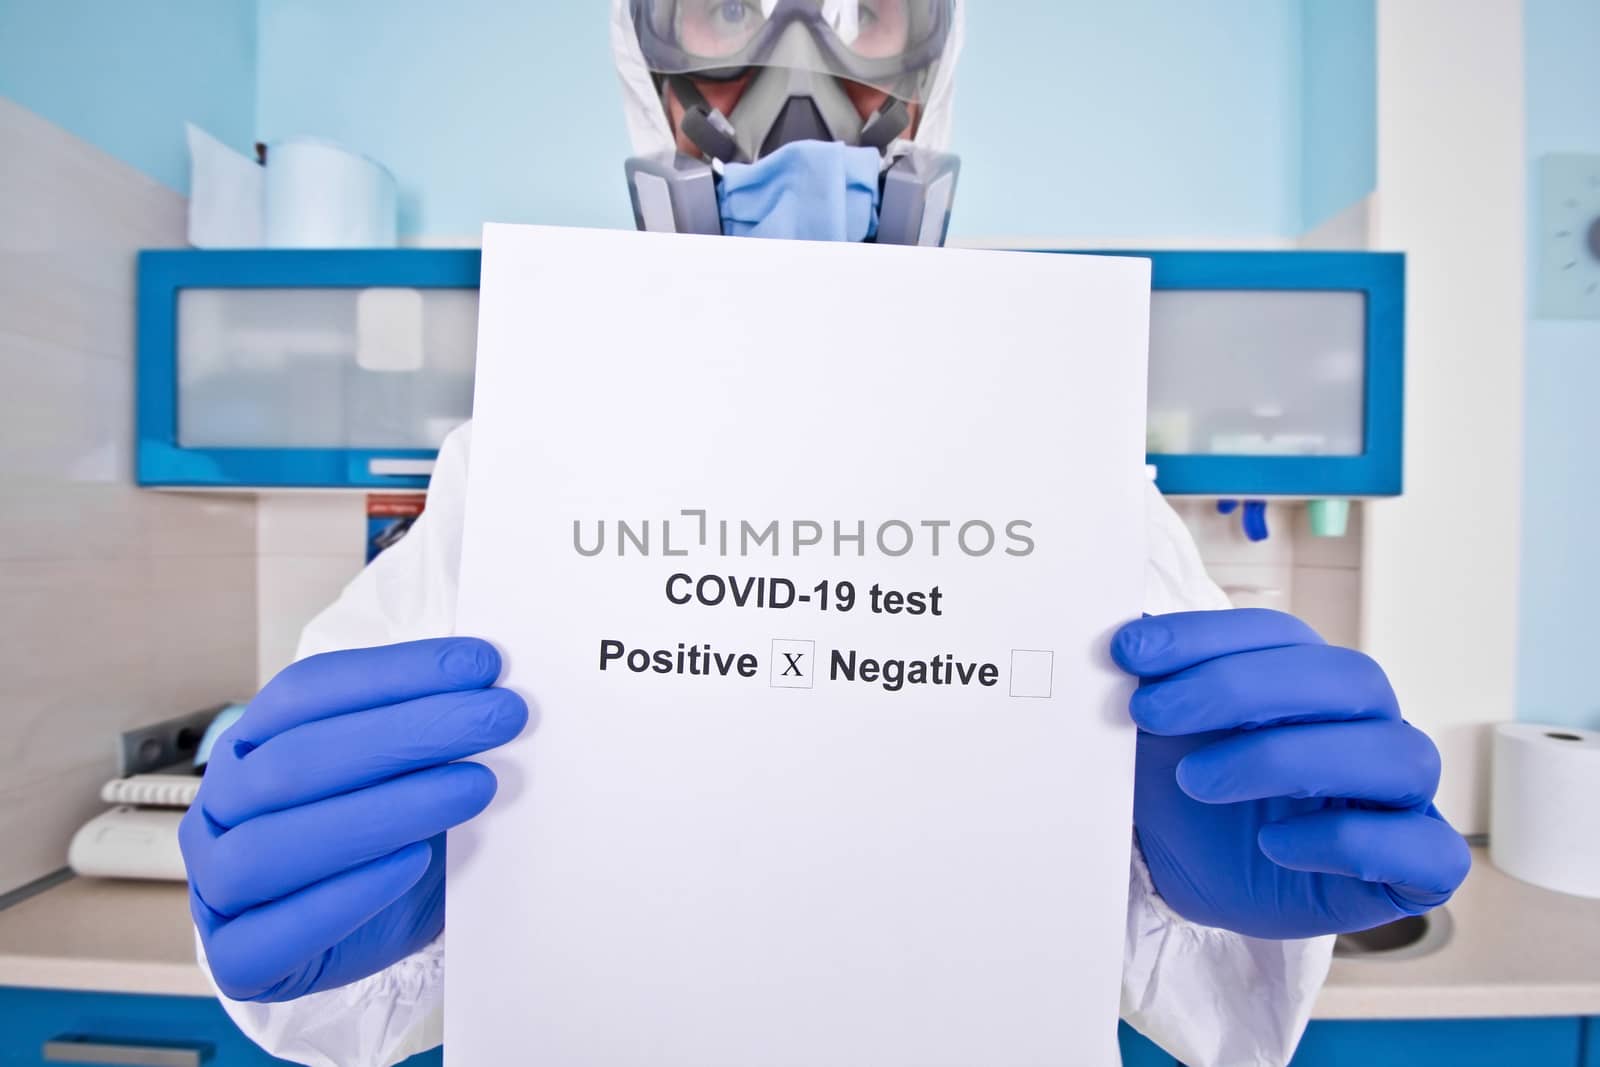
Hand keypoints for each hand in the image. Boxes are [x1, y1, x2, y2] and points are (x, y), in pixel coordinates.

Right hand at [179, 638, 526, 1001]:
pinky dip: (345, 897)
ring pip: (272, 847)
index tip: (483, 664)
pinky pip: (273, 932)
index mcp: (251, 744)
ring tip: (474, 788)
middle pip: (296, 761)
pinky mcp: (240, 957)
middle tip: (499, 718)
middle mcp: (222, 806)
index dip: (396, 672)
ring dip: (384, 812)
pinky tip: (414, 862)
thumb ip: (428, 732)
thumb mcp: (404, 772)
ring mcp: (217, 885)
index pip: (308, 691)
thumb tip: (490, 689)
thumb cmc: (383, 836)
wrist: (369, 928)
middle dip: (407, 733)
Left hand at [1112, 609, 1470, 939]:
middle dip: (1241, 687)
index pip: (1283, 636)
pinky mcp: (1412, 871)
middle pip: (1350, 680)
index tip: (1129, 653)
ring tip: (1197, 782)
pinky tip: (1274, 845)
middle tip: (1151, 712)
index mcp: (1315, 680)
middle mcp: (1368, 728)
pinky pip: (1426, 850)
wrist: (1181, 879)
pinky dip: (1350, 841)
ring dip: (1289, 759)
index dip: (1207, 636)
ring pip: (1400, 755)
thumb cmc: (1181, 794)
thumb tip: (1118, 621)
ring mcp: (1399, 799)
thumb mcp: (1154, 731)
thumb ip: (1151, 674)